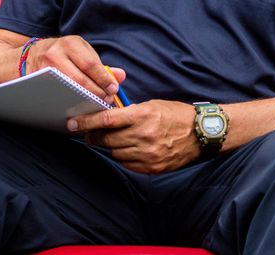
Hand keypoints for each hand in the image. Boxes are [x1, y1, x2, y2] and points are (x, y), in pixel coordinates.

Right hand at [26, 35, 124, 103]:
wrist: (31, 55)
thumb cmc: (63, 54)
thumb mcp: (81, 53)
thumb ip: (101, 65)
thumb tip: (121, 76)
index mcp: (71, 43)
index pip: (91, 64)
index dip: (104, 79)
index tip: (113, 90)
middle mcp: (56, 52)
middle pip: (80, 78)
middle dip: (96, 91)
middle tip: (106, 100)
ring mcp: (44, 66)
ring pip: (69, 87)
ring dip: (85, 97)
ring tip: (96, 103)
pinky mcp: (37, 79)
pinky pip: (57, 93)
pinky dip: (71, 100)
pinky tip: (80, 104)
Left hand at [70, 100, 199, 173]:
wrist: (201, 133)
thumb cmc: (176, 115)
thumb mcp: (152, 105)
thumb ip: (129, 112)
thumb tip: (106, 116)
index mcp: (142, 115)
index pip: (106, 120)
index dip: (86, 122)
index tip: (72, 123)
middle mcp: (143, 136)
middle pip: (107, 139)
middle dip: (96, 136)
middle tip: (91, 133)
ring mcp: (148, 154)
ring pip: (115, 153)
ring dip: (112, 146)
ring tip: (119, 139)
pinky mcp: (152, 168)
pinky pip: (127, 164)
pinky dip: (125, 157)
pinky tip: (132, 149)